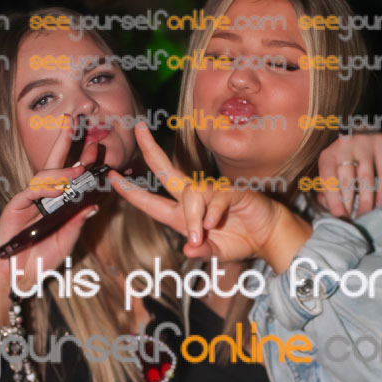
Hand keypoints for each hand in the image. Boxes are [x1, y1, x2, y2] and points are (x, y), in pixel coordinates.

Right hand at [0, 118, 100, 293]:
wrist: (16, 278)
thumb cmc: (40, 261)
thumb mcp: (66, 241)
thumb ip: (77, 223)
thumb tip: (95, 205)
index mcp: (55, 202)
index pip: (70, 176)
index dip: (82, 162)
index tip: (97, 149)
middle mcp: (42, 197)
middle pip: (54, 164)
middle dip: (65, 142)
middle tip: (76, 121)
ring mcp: (28, 200)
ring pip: (44, 176)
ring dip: (62, 170)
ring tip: (79, 168)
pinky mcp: (15, 207)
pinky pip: (30, 192)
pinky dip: (44, 189)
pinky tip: (57, 188)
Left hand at [108, 123, 311, 272]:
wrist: (268, 237)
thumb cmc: (241, 240)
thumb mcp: (215, 252)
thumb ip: (200, 251)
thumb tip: (188, 247)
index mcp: (183, 214)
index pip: (151, 200)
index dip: (131, 191)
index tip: (113, 178)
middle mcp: (194, 198)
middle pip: (166, 171)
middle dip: (150, 150)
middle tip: (137, 129)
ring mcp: (213, 192)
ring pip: (190, 194)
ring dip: (192, 216)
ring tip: (201, 234)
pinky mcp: (231, 191)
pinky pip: (215, 197)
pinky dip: (211, 213)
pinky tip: (215, 224)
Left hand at [316, 132, 381, 217]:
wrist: (362, 129)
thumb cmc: (342, 157)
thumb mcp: (330, 169)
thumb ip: (326, 188)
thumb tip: (328, 205)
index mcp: (328, 155)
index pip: (329, 180)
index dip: (334, 199)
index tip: (340, 216)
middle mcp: (344, 146)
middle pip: (347, 180)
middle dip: (350, 203)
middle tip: (353, 219)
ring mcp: (365, 144)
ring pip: (365, 178)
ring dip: (366, 200)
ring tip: (365, 214)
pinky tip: (381, 203)